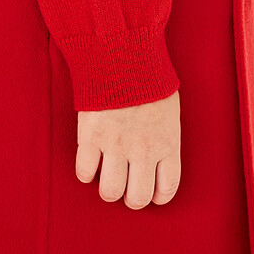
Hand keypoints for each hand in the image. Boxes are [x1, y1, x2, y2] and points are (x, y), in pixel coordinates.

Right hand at [75, 91, 180, 208]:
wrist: (123, 56)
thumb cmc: (148, 80)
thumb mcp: (168, 111)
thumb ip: (164, 138)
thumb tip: (158, 156)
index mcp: (167, 144)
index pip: (168, 188)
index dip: (158, 196)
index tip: (151, 193)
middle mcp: (143, 150)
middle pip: (138, 198)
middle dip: (132, 198)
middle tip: (126, 187)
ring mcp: (116, 146)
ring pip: (111, 192)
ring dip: (109, 189)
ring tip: (107, 177)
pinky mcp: (91, 138)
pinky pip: (85, 173)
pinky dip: (86, 173)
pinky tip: (91, 162)